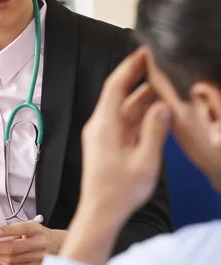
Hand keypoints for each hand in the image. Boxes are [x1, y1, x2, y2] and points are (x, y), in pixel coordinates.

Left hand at [0, 222, 65, 264]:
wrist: (60, 246)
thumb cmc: (41, 235)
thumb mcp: (32, 226)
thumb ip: (16, 229)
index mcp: (37, 230)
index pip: (21, 229)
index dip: (6, 231)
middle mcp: (39, 243)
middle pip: (13, 248)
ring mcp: (38, 257)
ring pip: (12, 259)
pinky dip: (4, 263)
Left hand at [61, 47, 171, 264]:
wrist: (100, 213)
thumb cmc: (118, 192)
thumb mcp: (144, 161)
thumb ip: (155, 131)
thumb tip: (163, 107)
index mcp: (105, 125)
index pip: (116, 85)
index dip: (131, 66)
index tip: (145, 51)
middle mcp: (100, 126)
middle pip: (121, 94)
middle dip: (140, 78)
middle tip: (160, 65)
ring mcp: (103, 135)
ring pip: (125, 108)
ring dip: (143, 98)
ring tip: (164, 86)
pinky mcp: (107, 144)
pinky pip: (125, 122)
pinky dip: (140, 115)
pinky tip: (157, 112)